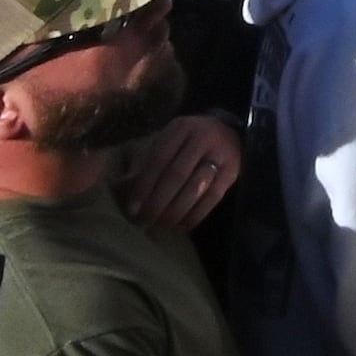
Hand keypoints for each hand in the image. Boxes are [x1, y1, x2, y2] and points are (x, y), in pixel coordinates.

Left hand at [107, 107, 243, 233]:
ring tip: (160, 227)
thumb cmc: (188, 141)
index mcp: (180, 128)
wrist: (230, 131)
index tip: (133, 209)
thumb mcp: (168, 141)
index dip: (144, 186)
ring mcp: (221, 154)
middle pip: (176, 175)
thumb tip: (122, 189)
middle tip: (144, 222)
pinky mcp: (233, 171)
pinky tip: (180, 226)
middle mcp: (202, 137)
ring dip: (175, 212)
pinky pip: (212, 198)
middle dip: (158, 202)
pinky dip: (195, 215)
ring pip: (195, 188)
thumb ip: (146, 161)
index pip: (158, 159)